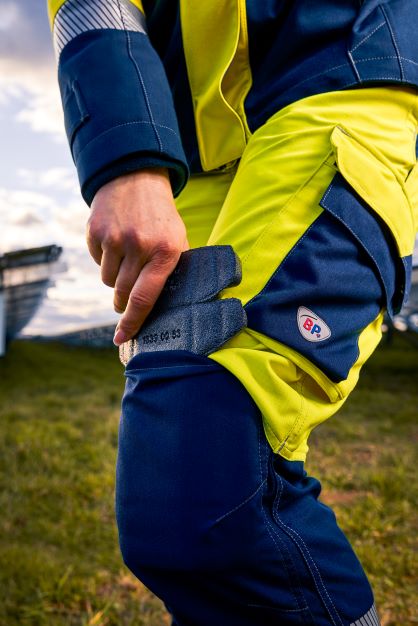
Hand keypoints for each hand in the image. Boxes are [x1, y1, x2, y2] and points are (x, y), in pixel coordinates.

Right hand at [86, 167, 188, 345]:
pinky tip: (115, 241)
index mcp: (166, 252)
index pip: (145, 297)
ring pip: (107, 280)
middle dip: (123, 301)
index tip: (122, 338)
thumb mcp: (177, 240)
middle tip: (126, 296)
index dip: (132, 322)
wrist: (136, 178)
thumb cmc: (161, 218)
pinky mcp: (95, 231)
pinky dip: (104, 259)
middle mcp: (140, 245)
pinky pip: (96, 262)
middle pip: (122, 293)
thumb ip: (170, 271)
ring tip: (127, 256)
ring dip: (115, 277)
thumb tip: (159, 310)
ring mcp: (114, 238)